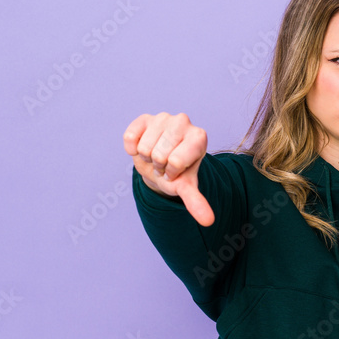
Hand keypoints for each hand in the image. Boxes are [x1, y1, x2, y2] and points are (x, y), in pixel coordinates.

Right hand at [123, 112, 214, 226]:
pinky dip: (132, 149)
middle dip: (158, 166)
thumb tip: (208, 221)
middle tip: (164, 163)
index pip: (175, 162)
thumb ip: (196, 201)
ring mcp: (164, 117)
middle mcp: (184, 122)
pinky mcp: (144, 118)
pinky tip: (141, 147)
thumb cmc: (177, 172)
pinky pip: (130, 137)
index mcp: (199, 137)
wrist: (161, 163)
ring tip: (155, 156)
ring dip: (146, 158)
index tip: (176, 170)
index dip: (171, 172)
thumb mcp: (186, 186)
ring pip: (144, 148)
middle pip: (159, 155)